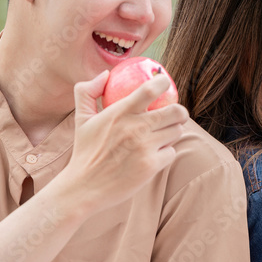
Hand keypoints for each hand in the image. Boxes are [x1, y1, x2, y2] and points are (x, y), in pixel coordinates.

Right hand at [58, 70, 189, 213]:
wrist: (84, 188)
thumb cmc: (84, 151)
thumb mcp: (81, 119)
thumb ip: (87, 91)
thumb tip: (106, 74)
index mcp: (120, 112)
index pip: (150, 89)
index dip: (163, 83)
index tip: (165, 84)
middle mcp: (135, 128)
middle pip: (176, 111)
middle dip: (180, 112)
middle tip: (176, 115)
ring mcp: (145, 147)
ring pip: (176, 132)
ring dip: (172, 133)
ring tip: (162, 136)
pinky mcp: (151, 166)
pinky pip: (171, 153)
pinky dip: (166, 153)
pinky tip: (154, 154)